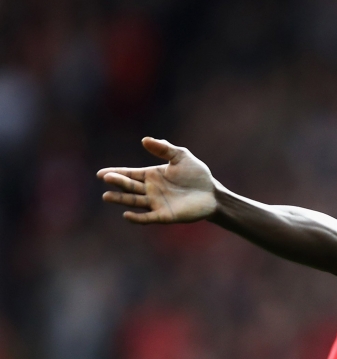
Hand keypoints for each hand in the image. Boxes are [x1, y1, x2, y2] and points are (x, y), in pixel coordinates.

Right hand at [98, 137, 217, 223]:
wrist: (212, 193)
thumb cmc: (197, 174)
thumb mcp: (181, 156)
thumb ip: (164, 148)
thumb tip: (145, 140)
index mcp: (151, 175)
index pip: (130, 174)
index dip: (116, 173)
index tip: (102, 173)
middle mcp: (150, 190)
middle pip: (129, 186)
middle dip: (118, 182)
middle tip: (106, 178)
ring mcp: (156, 203)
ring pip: (134, 201)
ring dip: (121, 199)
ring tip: (107, 196)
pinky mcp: (165, 215)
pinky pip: (147, 218)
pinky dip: (137, 218)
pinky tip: (126, 215)